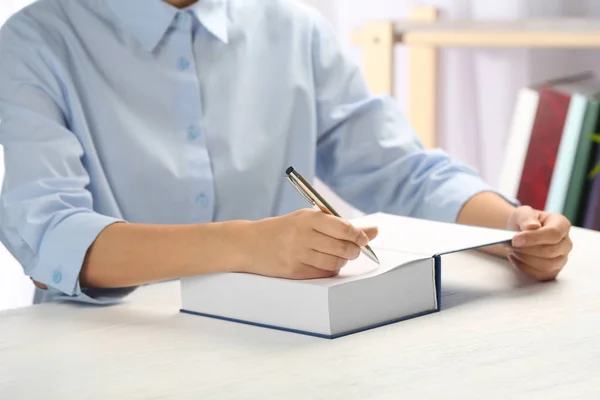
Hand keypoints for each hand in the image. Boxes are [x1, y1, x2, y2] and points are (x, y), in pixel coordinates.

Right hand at [244, 209, 377, 278]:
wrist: (251, 243)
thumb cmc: (285, 229)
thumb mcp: (308, 219)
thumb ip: (340, 224)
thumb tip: (374, 231)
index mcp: (308, 218)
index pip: (344, 228)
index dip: (359, 236)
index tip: (363, 239)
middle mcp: (303, 236)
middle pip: (343, 248)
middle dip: (353, 251)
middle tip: (352, 249)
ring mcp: (298, 255)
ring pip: (335, 263)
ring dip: (341, 261)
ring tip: (335, 255)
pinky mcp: (295, 271)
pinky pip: (324, 274)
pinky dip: (329, 270)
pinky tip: (323, 263)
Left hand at [505, 206, 572, 280]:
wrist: (520, 233)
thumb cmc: (524, 222)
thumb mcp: (522, 213)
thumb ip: (527, 217)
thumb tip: (532, 226)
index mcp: (562, 224)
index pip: (553, 233)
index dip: (534, 238)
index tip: (515, 239)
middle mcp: (565, 243)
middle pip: (550, 251)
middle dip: (526, 249)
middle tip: (510, 244)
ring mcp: (561, 258)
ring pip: (546, 265)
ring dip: (525, 259)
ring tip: (512, 250)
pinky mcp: (553, 270)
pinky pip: (540, 275)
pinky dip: (524, 267)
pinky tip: (514, 258)